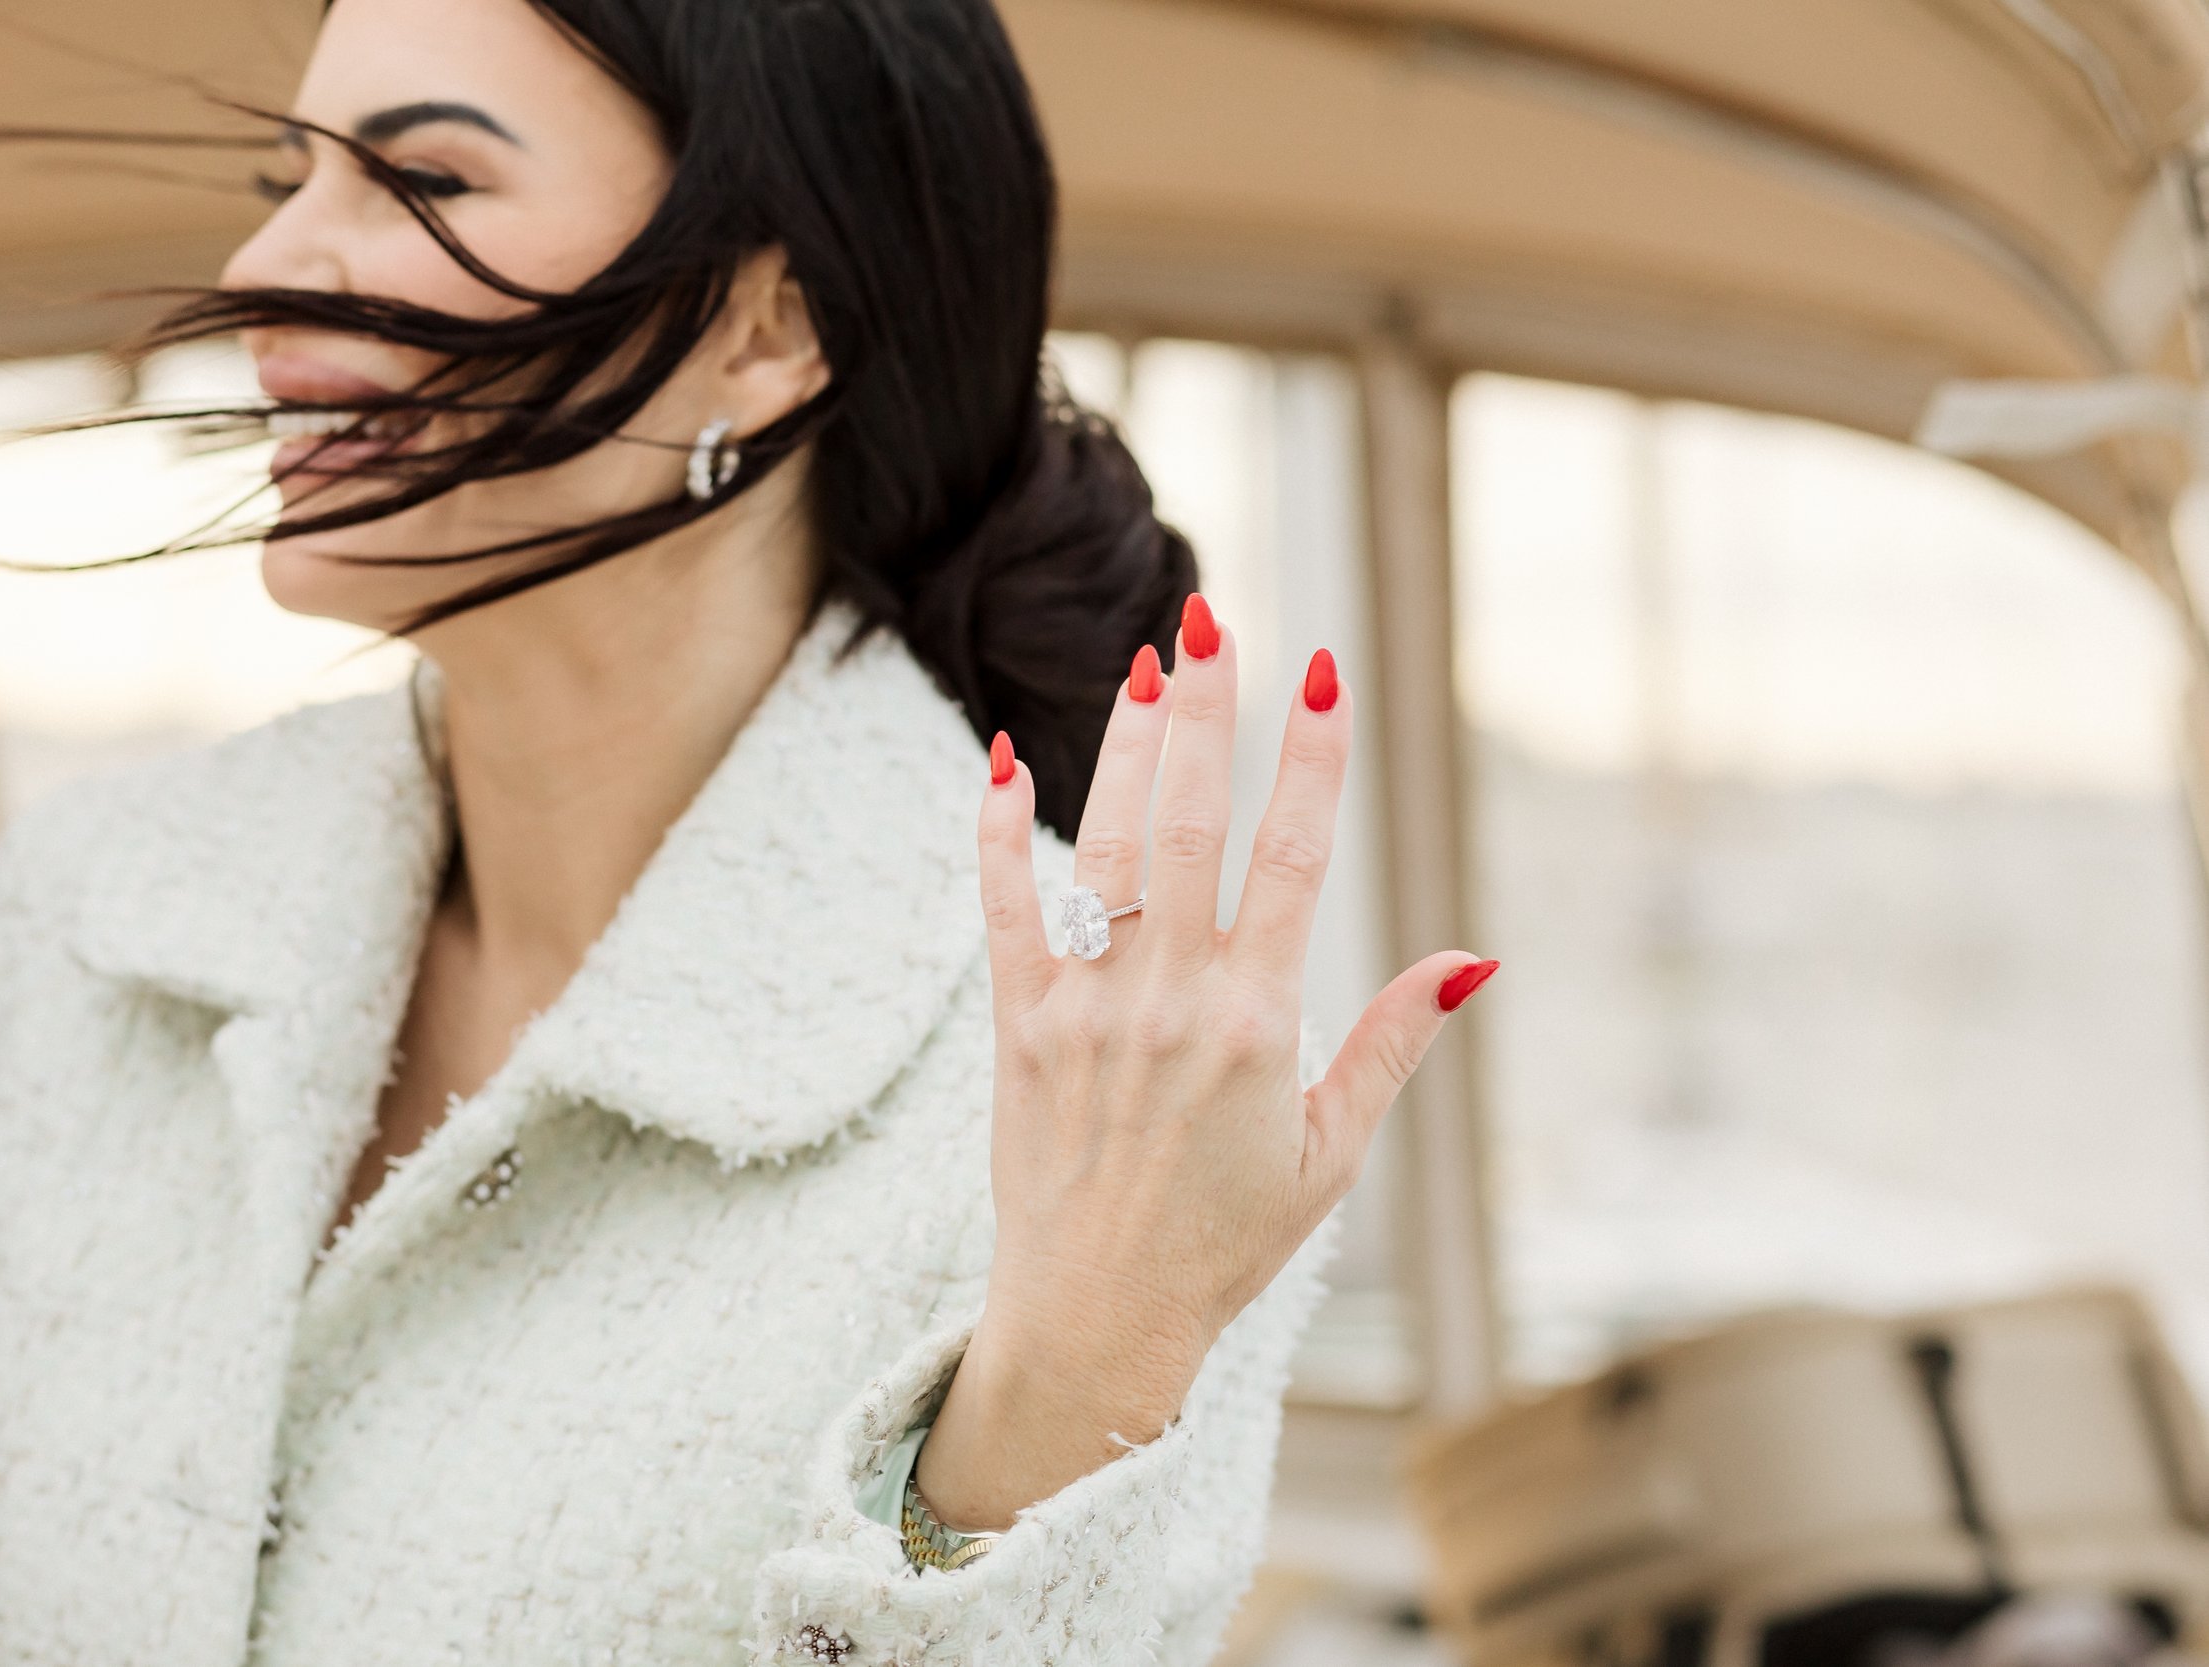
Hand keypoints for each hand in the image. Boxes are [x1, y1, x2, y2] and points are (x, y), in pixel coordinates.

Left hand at [913, 594, 1497, 1530]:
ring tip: (1143, 663)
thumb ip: (1392, 1044)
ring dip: (1125, 748)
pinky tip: (1001, 755)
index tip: (1321, 671)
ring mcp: (1087, 1010)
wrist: (1096, 1323)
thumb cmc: (1225, 1243)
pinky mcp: (1019, 1029)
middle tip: (1212, 620)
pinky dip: (998, 832)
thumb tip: (1473, 959)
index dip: (1310, 757)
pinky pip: (1004, 911)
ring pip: (1105, 849)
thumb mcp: (1331, 1154)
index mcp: (1259, 1023)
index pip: (1292, 857)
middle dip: (1207, 712)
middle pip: (1191, 824)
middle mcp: (1171, 1002)